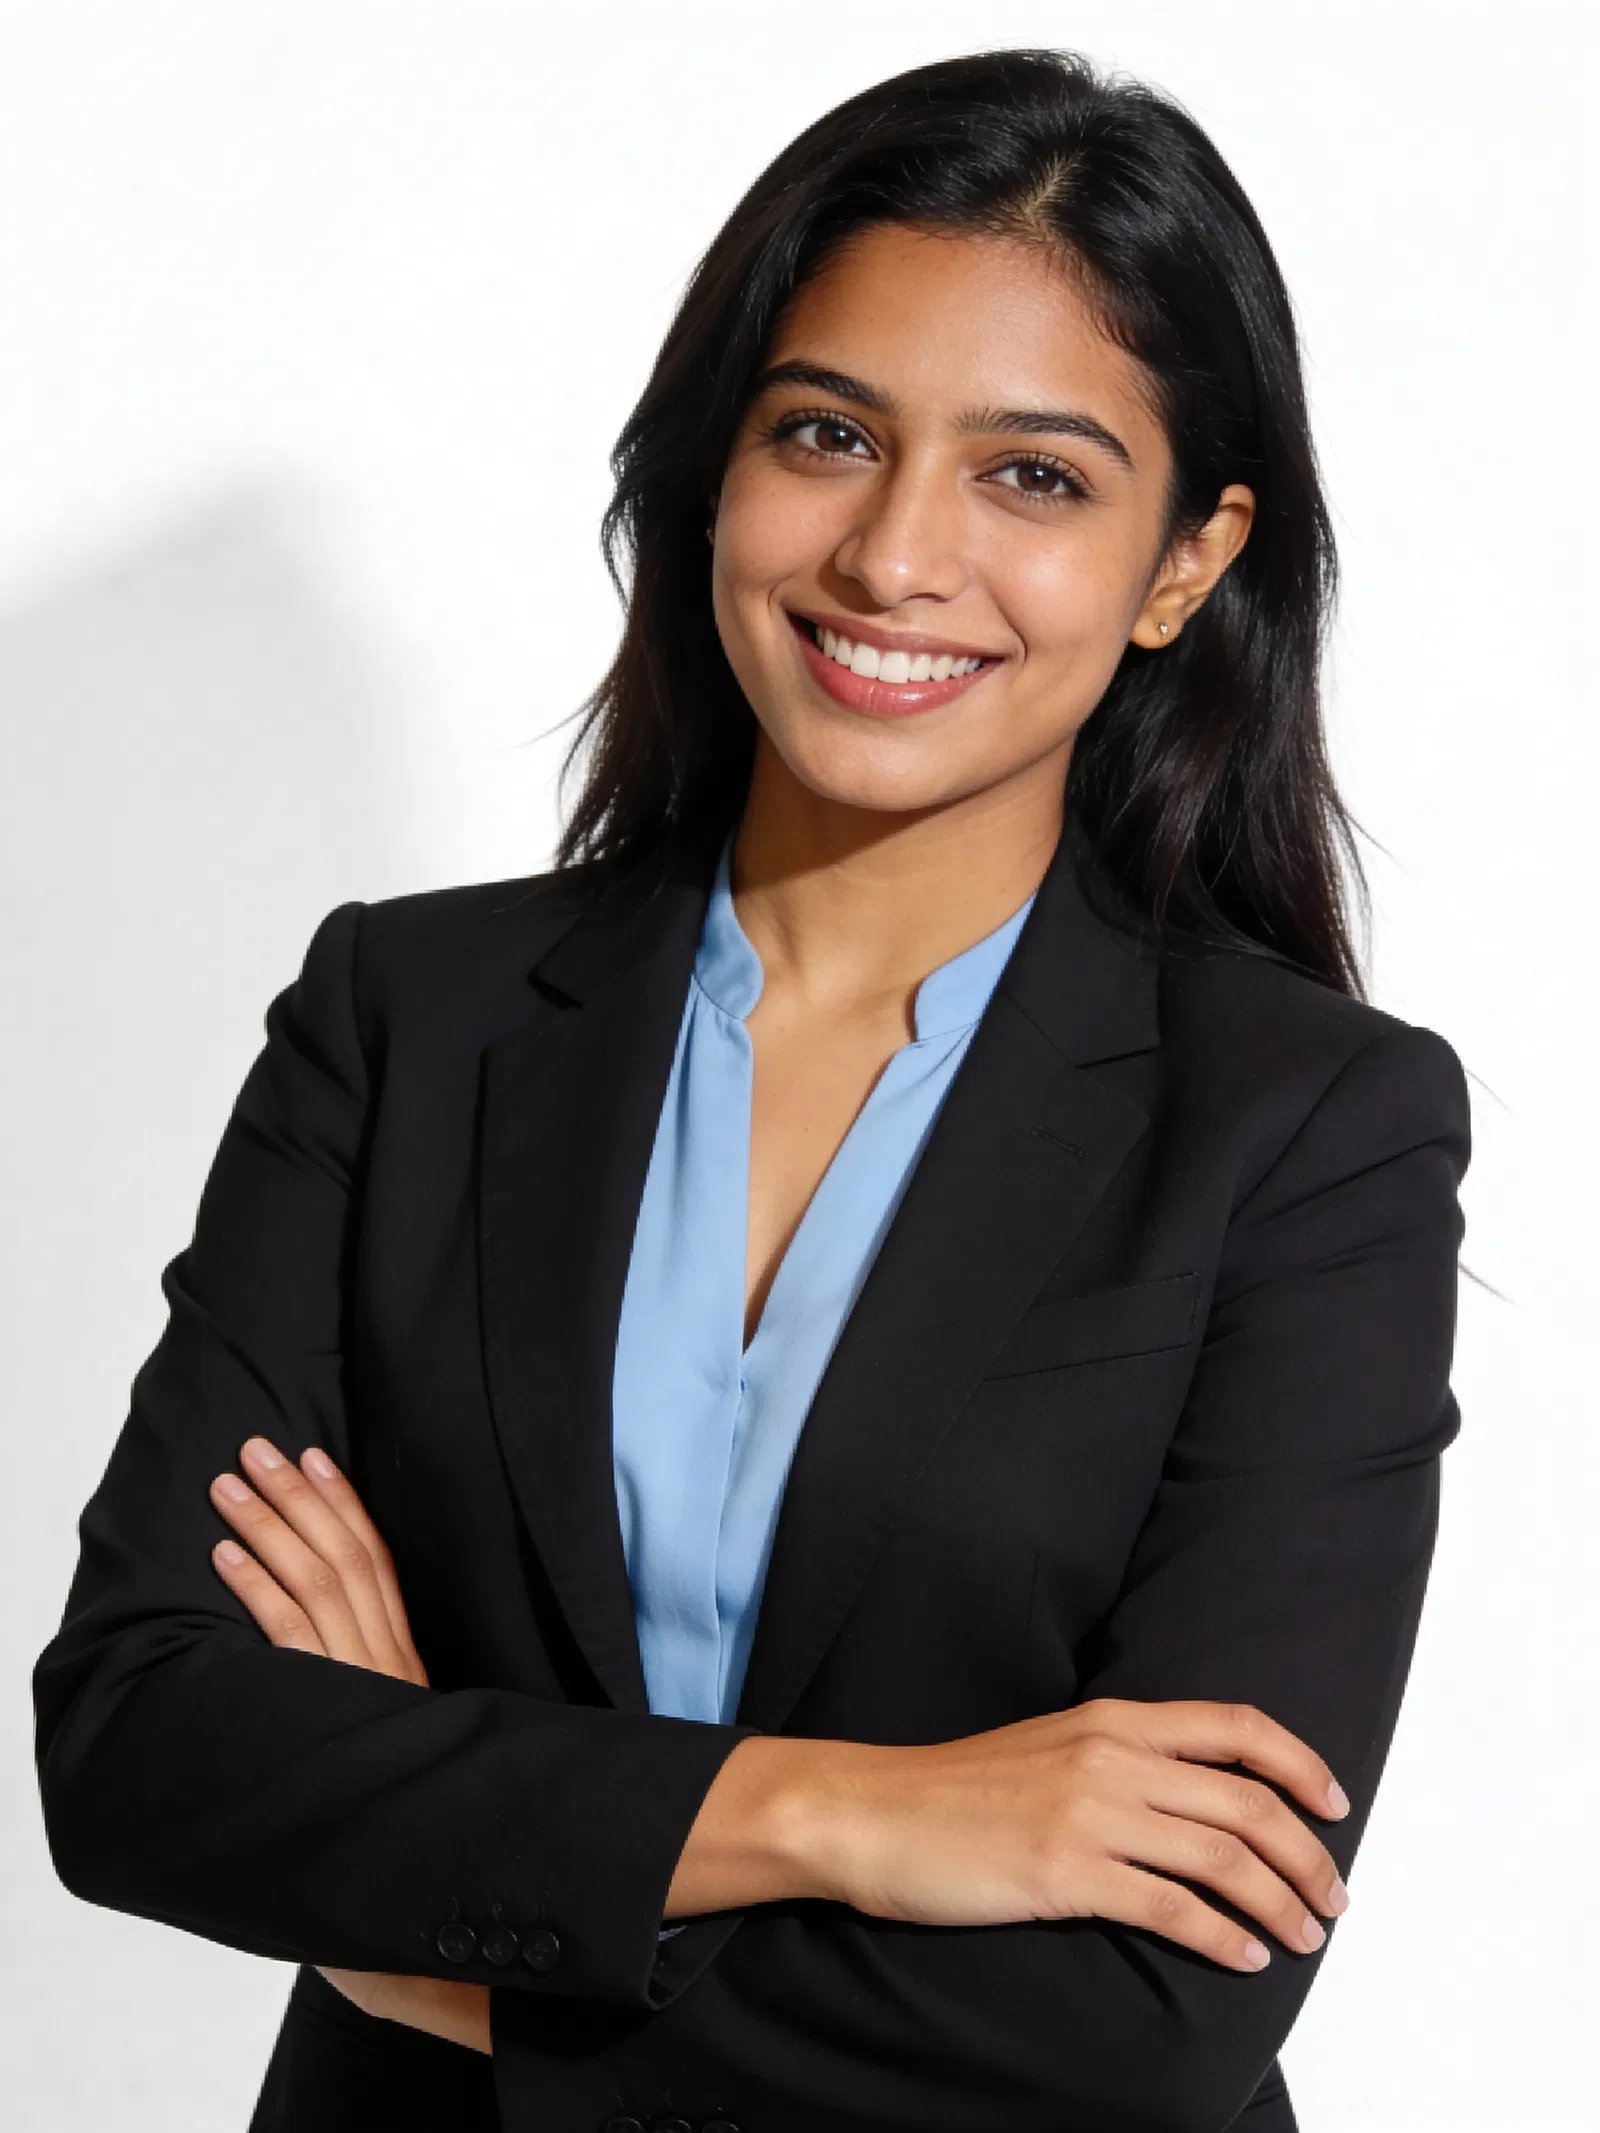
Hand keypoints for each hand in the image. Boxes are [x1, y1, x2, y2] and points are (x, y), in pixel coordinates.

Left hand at [209, 1437, 489, 2054]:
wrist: (429, 1856)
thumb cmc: (408, 1786)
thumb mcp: (398, 1719)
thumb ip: (375, 1672)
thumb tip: (345, 1623)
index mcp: (406, 1652)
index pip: (377, 1557)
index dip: (342, 1502)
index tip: (311, 1455)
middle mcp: (387, 1656)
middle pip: (343, 1555)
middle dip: (296, 1496)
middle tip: (254, 1447)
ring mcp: (359, 1678)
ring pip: (314, 1583)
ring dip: (267, 1526)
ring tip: (227, 1485)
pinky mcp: (330, 1704)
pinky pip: (289, 1637)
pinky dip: (258, 1588)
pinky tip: (226, 1556)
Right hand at [673, 1698, 1349, 1974]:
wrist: (871, 1812)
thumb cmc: (953, 1791)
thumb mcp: (1048, 1748)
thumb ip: (1118, 1761)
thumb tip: (1189, 1801)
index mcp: (1111, 1720)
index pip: (1235, 1726)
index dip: (1299, 1765)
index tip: (1334, 1805)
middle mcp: (1112, 1757)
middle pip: (1246, 1802)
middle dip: (1307, 1855)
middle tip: (1333, 1898)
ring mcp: (1089, 1813)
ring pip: (1223, 1858)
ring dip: (1280, 1902)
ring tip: (1304, 1935)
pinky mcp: (1065, 1871)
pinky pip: (1171, 1907)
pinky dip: (1221, 1936)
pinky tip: (1245, 1957)